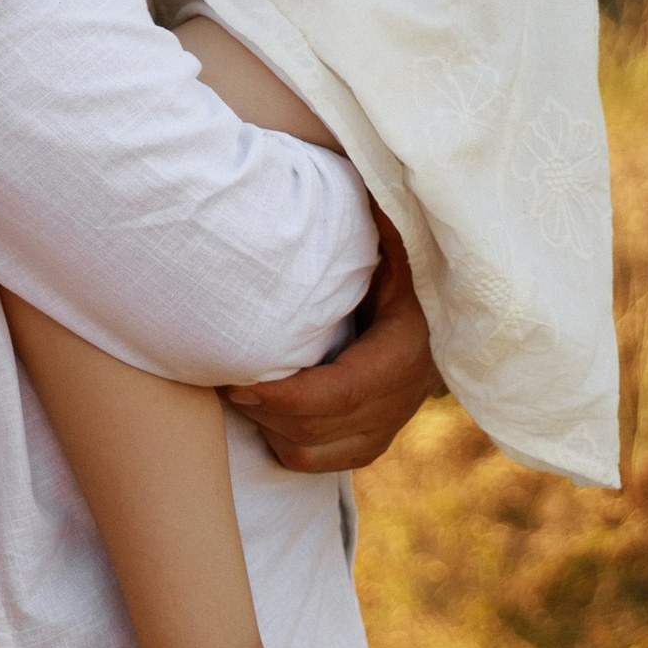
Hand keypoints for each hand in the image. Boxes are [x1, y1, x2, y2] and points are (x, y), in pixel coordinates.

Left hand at [221, 206, 440, 473]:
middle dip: (268, 413)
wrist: (425, 311)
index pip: (348, 391)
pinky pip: (316, 462)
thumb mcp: (395, 243)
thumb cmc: (394, 266)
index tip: (240, 383)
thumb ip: (383, 221)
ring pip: (316, 451)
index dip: (292, 397)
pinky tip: (259, 412)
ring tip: (235, 395)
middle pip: (324, 428)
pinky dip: (283, 444)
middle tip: (222, 384)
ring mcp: (387, 425)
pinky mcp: (368, 442)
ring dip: (271, 429)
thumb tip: (366, 185)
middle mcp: (402, 396)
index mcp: (407, 348)